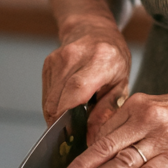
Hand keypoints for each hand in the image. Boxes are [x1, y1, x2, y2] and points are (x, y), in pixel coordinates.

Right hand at [42, 20, 130, 138]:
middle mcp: (75, 56)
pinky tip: (67, 104)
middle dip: (63, 122)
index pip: (77, 89)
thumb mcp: (121, 83)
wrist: (94, 29)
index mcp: (100, 60)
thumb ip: (107, 112)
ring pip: (49, 99)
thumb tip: (92, 138)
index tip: (72, 133)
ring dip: (57, 115)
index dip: (70, 114)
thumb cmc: (112, 56)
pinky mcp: (48, 63)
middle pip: (58, 98)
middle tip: (74, 133)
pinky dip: (55, 104)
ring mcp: (58, 58)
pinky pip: (47, 94)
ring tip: (72, 117)